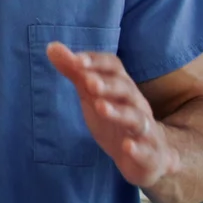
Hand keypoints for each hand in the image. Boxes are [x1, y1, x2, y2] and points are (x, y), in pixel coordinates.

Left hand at [46, 44, 178, 187]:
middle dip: (107, 84)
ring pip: (136, 118)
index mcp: (122, 88)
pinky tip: (127, 147)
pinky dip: (138, 148)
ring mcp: (145, 130)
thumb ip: (75, 72)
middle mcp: (136, 105)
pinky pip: (146, 150)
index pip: (114, 67)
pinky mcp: (150, 154)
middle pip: (126, 89)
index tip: (75, 60)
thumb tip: (51, 47)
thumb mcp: (93, 95)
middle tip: (89, 83)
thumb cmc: (115, 120)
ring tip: (101, 107)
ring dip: (119, 112)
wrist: (151, 156)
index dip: (96, 62)